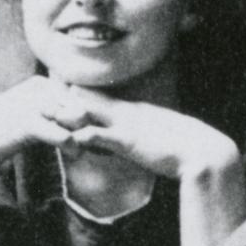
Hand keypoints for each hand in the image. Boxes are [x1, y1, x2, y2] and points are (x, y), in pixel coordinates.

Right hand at [0, 77, 82, 173]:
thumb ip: (51, 112)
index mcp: (40, 83)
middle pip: (82, 108)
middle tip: (78, 146)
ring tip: (76, 151)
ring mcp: (34, 104)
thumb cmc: (0, 131)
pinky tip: (71, 155)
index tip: (77, 137)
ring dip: (81, 139)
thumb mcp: (27, 114)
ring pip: (79, 119)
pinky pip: (65, 136)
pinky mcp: (28, 123)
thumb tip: (82, 117)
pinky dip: (73, 148)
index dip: (81, 121)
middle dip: (84, 129)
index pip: (77, 99)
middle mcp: (39, 88)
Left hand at [52, 87, 239, 181]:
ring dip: (67, 114)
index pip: (103, 98)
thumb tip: (133, 139)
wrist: (203, 151)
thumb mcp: (160, 136)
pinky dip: (82, 135)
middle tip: (41, 96)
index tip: (60, 93)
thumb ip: (143, 135)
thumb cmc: (186, 147)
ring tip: (45, 112)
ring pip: (90, 113)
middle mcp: (128, 112)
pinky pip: (100, 135)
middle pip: (90, 99)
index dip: (80, 96)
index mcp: (135, 111)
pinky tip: (69, 136)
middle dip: (66, 98)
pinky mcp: (129, 141)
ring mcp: (128, 125)